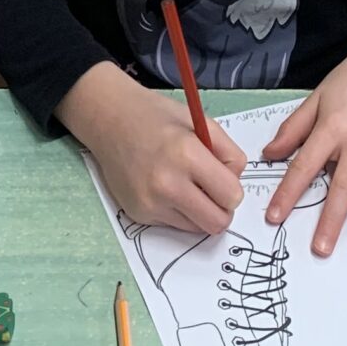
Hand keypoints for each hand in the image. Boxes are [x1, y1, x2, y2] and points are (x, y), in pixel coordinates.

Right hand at [57, 62, 246, 235]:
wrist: (109, 120)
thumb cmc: (157, 117)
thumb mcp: (200, 122)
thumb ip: (228, 152)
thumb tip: (236, 182)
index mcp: (187, 154)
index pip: (232, 196)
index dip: (232, 187)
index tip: (223, 177)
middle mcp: (167, 184)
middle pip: (217, 222)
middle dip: (221, 207)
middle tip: (211, 189)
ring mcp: (150, 203)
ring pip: (197, 228)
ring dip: (199, 211)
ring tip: (186, 185)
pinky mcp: (138, 214)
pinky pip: (175, 225)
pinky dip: (178, 212)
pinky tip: (165, 188)